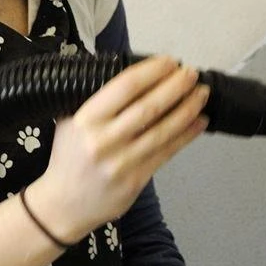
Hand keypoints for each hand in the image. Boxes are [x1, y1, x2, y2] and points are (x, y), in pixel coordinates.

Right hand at [26, 56, 208, 243]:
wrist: (63, 205)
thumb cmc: (68, 158)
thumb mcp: (70, 121)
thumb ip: (96, 100)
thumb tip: (133, 76)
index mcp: (86, 119)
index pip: (125, 86)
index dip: (152, 71)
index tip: (169, 61)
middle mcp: (104, 139)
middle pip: (149, 107)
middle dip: (176, 87)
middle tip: (192, 73)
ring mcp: (121, 162)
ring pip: (162, 130)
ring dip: (187, 109)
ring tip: (201, 93)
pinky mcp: (136, 180)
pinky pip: (166, 152)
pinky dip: (186, 135)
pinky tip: (199, 121)